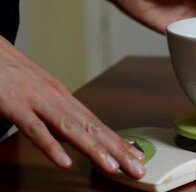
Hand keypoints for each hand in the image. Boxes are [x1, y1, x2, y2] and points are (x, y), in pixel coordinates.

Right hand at [0, 37, 145, 177]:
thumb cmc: (9, 73)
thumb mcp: (37, 94)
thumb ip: (54, 115)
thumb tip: (71, 136)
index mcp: (62, 96)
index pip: (96, 124)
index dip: (117, 142)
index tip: (136, 156)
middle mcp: (56, 97)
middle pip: (92, 128)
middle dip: (117, 150)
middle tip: (137, 169)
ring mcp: (36, 100)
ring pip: (70, 129)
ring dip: (94, 150)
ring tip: (114, 168)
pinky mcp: (14, 105)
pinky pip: (34, 128)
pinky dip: (50, 146)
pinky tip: (65, 162)